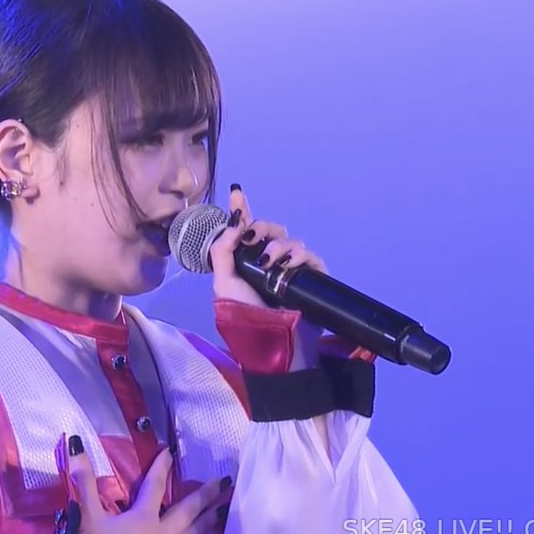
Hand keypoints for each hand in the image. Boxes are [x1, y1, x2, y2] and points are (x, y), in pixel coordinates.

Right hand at [67, 437, 226, 533]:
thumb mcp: (88, 517)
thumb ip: (85, 482)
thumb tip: (76, 446)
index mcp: (143, 518)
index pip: (155, 485)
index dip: (161, 467)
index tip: (170, 451)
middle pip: (188, 510)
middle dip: (205, 495)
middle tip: (224, 482)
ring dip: (210, 520)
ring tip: (225, 508)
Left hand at [207, 184, 326, 306]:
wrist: (272, 341)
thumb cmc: (245, 315)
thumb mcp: (224, 284)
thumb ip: (222, 252)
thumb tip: (234, 224)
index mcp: (247, 260)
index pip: (246, 229)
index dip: (242, 209)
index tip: (237, 192)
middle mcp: (269, 260)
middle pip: (271, 230)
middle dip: (261, 228)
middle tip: (251, 238)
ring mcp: (291, 269)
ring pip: (290, 241)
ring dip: (278, 246)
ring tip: (270, 263)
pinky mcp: (310, 277)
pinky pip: (309, 256)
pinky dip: (299, 256)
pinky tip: (288, 265)